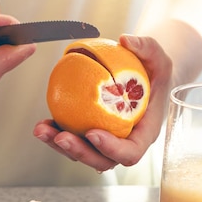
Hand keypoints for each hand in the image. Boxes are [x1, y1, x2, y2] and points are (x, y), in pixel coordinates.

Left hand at [33, 35, 172, 172]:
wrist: (147, 77)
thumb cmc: (155, 70)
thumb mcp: (159, 56)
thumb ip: (147, 47)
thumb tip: (126, 40)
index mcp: (145, 132)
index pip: (131, 152)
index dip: (112, 149)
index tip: (93, 133)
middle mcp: (125, 142)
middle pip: (102, 161)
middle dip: (79, 153)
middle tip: (60, 137)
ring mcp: (107, 141)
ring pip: (83, 154)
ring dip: (60, 146)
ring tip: (41, 130)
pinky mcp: (91, 134)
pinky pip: (74, 140)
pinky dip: (57, 134)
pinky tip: (43, 124)